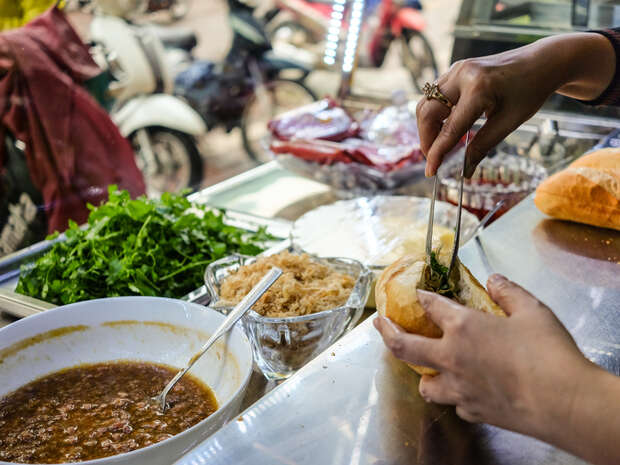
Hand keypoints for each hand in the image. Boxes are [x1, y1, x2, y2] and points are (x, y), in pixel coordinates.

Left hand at [373, 274, 594, 439]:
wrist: (564, 402)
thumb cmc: (548, 353)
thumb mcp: (532, 310)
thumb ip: (509, 292)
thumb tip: (495, 280)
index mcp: (463, 327)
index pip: (431, 306)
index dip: (422, 296)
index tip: (418, 293)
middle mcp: (452, 357)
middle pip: (403, 346)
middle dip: (387, 332)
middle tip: (379, 324)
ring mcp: (459, 388)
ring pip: (425, 384)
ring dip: (421, 374)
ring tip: (425, 367)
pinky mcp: (473, 411)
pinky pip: (454, 403)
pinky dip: (455, 395)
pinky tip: (464, 390)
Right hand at [416, 33, 614, 176]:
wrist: (542, 62)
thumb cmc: (530, 91)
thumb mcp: (509, 122)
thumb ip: (482, 146)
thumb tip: (465, 170)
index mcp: (479, 89)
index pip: (450, 128)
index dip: (437, 152)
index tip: (430, 171)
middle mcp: (462, 75)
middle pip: (427, 112)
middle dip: (426, 139)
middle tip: (432, 159)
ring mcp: (456, 69)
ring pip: (426, 103)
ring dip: (428, 127)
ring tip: (437, 145)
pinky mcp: (455, 70)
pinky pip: (434, 95)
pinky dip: (434, 115)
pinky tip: (444, 128)